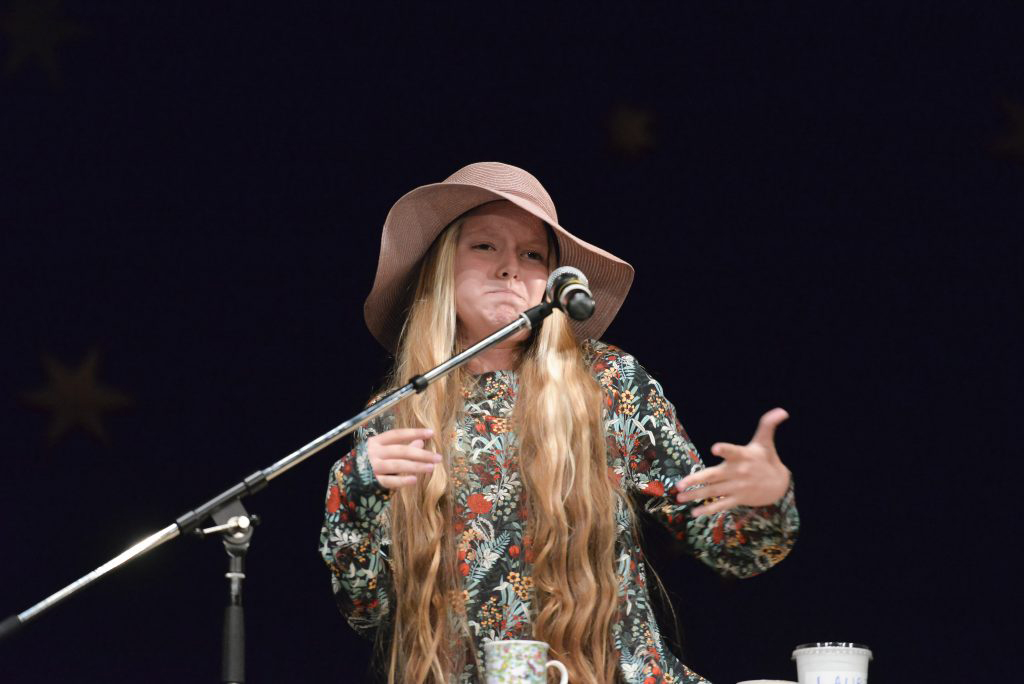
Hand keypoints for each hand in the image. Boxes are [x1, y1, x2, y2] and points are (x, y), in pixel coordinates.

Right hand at [367, 427, 441, 488]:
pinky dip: (402, 480)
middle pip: (401, 450)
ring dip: (416, 466)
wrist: (346, 480)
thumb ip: (401, 447)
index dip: (414, 433)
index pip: (398, 434)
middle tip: (438, 457)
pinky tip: (414, 480)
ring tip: (431, 468)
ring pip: (397, 465)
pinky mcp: (372, 482)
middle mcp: (374, 453)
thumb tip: (421, 442)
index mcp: (376, 442)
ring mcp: (372, 467)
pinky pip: (389, 481)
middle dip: (421, 454)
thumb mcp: (382, 451)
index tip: (431, 433)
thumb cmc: (368, 463)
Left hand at [675, 408, 790, 516]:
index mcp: (742, 456)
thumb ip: (768, 424)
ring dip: (695, 495)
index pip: (732, 451)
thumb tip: (782, 410)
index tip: (715, 447)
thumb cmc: (767, 459)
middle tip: (680, 484)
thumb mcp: (765, 441)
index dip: (724, 449)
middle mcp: (737, 472)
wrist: (780, 485)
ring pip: (713, 492)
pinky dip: (708, 510)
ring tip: (679, 498)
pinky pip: (721, 505)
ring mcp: (736, 488)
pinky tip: (694, 513)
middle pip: (713, 476)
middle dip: (696, 480)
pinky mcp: (737, 499)